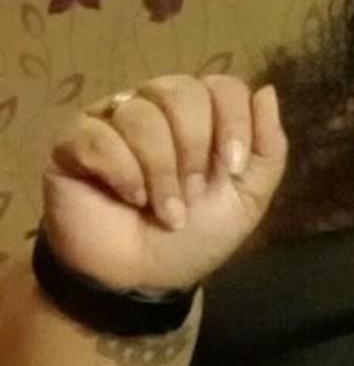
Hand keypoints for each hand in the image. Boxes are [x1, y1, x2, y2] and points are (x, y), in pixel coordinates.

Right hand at [42, 75, 287, 291]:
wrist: (144, 278)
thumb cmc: (195, 238)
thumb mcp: (247, 200)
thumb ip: (268, 148)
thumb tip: (266, 91)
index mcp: (200, 116)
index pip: (222, 86)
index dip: (233, 122)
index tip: (232, 167)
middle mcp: (155, 108)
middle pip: (180, 91)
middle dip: (193, 150)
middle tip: (192, 194)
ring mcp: (111, 121)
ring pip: (140, 115)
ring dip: (160, 172)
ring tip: (163, 210)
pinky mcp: (73, 141)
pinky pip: (98, 135)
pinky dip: (121, 172)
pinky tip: (129, 198)